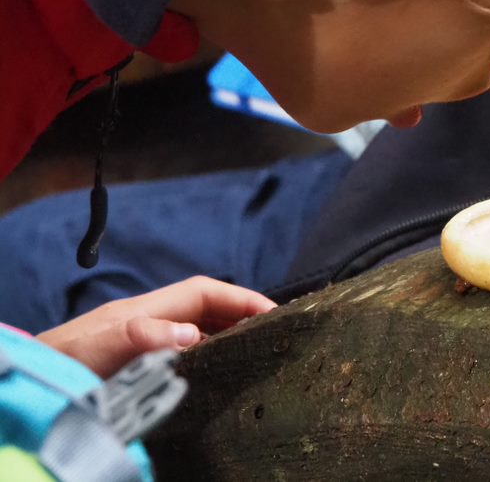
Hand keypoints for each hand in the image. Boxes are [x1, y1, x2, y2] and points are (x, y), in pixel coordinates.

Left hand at [36, 276, 275, 377]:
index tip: (274, 312)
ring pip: (198, 329)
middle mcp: (149, 320)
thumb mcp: (103, 347)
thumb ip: (145, 336)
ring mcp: (144, 342)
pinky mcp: (138, 365)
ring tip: (256, 353)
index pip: (205, 292)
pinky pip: (185, 353)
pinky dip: (209, 356)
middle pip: (207, 307)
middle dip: (243, 314)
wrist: (31, 380)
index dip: (242, 297)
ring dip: (228, 335)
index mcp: (146, 309)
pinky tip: (219, 374)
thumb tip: (192, 334)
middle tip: (275, 334)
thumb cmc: (62, 362)